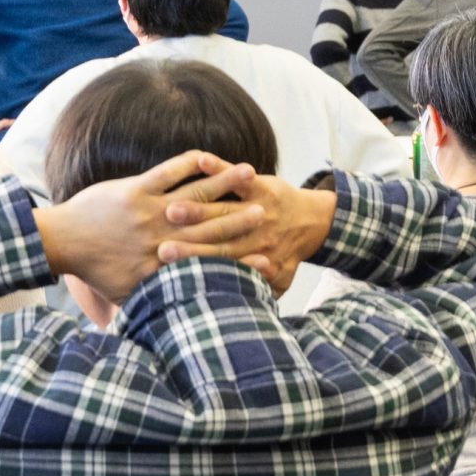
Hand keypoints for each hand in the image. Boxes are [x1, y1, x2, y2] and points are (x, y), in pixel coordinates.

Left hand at [34, 152, 266, 300]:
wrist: (61, 241)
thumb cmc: (94, 269)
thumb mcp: (128, 293)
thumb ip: (157, 301)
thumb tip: (182, 318)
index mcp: (162, 264)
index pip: (210, 262)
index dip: (240, 263)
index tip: (267, 261)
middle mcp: (161, 237)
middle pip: (210, 226)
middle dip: (241, 219)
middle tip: (267, 214)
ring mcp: (149, 210)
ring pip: (195, 195)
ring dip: (225, 182)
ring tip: (250, 173)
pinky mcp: (136, 188)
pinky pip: (169, 172)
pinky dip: (192, 163)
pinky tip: (209, 157)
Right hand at [157, 170, 337, 289]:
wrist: (315, 222)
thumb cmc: (286, 252)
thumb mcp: (279, 280)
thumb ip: (261, 293)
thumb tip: (244, 314)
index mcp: (254, 259)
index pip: (221, 267)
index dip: (198, 273)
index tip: (174, 281)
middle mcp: (254, 237)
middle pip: (215, 242)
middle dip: (188, 246)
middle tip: (160, 249)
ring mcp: (256, 208)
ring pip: (222, 210)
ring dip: (196, 211)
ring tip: (171, 209)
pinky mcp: (261, 186)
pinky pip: (238, 179)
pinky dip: (220, 168)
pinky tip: (200, 161)